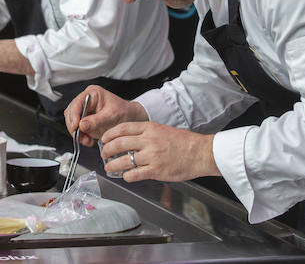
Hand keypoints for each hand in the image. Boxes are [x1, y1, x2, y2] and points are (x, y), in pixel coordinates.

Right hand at [64, 86, 147, 146]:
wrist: (129, 118)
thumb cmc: (123, 112)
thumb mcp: (111, 116)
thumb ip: (96, 121)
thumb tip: (82, 125)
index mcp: (92, 93)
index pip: (77, 104)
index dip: (74, 116)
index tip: (76, 127)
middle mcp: (86, 100)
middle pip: (71, 113)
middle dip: (74, 127)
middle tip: (81, 136)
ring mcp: (84, 110)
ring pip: (72, 121)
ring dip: (77, 133)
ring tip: (87, 140)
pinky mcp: (84, 119)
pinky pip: (76, 128)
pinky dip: (80, 136)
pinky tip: (88, 140)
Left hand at [100, 122, 219, 181]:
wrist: (200, 152)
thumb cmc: (184, 142)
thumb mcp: (163, 130)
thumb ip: (146, 134)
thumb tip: (130, 140)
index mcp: (150, 128)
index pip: (122, 128)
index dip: (109, 134)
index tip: (104, 139)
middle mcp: (148, 141)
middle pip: (118, 143)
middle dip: (107, 150)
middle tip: (104, 155)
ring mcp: (151, 156)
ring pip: (123, 161)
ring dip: (112, 165)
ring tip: (109, 168)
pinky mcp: (156, 170)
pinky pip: (134, 174)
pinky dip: (126, 176)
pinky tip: (126, 176)